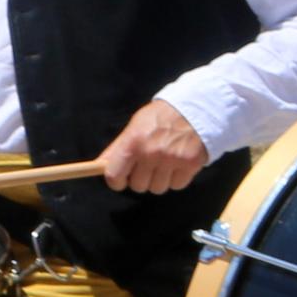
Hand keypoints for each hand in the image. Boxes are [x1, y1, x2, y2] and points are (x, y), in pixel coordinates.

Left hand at [96, 98, 212, 193]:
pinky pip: (176, 186)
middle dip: (141, 179)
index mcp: (133, 142)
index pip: (114, 175)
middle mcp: (151, 153)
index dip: (116, 181)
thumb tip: (100, 165)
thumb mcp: (135, 126)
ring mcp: (171, 160)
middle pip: (138, 186)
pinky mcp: (190, 165)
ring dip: (160, 180)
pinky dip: (176, 179)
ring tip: (165, 163)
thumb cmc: (161, 117)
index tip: (121, 179)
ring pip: (158, 189)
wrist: (196, 108)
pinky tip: (178, 164)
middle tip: (148, 165)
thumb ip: (118, 148)